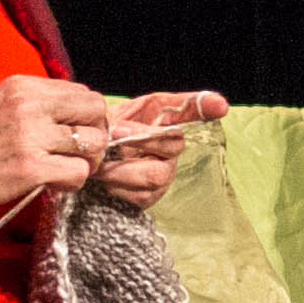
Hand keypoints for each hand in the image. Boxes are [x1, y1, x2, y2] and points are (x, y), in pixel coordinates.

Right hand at [0, 73, 119, 212]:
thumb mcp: (2, 108)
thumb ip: (40, 107)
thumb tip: (84, 117)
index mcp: (24, 87)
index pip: (83, 93)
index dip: (87, 117)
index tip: (75, 134)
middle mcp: (30, 105)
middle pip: (96, 112)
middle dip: (97, 134)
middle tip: (80, 154)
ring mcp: (31, 136)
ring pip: (94, 143)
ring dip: (87, 161)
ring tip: (64, 169)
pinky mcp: (31, 167)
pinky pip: (79, 172)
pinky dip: (73, 182)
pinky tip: (53, 184)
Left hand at [83, 90, 227, 212]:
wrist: (83, 160)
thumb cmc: (99, 135)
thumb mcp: (107, 114)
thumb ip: (116, 116)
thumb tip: (121, 128)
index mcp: (160, 117)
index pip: (192, 107)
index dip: (206, 105)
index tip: (219, 106)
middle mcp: (170, 146)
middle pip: (173, 144)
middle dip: (141, 139)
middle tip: (113, 133)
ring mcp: (164, 173)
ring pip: (155, 174)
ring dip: (121, 168)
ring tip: (100, 162)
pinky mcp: (150, 197)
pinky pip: (139, 195)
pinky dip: (114, 186)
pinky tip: (104, 178)